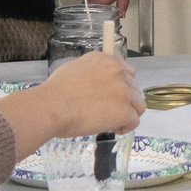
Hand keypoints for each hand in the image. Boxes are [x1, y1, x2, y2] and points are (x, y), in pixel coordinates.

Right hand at [30, 51, 144, 137]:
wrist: (52, 106)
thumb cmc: (55, 92)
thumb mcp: (73, 69)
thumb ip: (92, 72)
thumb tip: (95, 82)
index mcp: (105, 60)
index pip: (127, 71)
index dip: (122, 86)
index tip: (114, 96)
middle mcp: (117, 72)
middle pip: (134, 89)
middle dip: (124, 101)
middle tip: (109, 112)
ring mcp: (123, 91)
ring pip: (138, 105)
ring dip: (128, 114)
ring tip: (112, 122)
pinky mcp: (124, 110)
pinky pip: (134, 121)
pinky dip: (126, 127)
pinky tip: (113, 129)